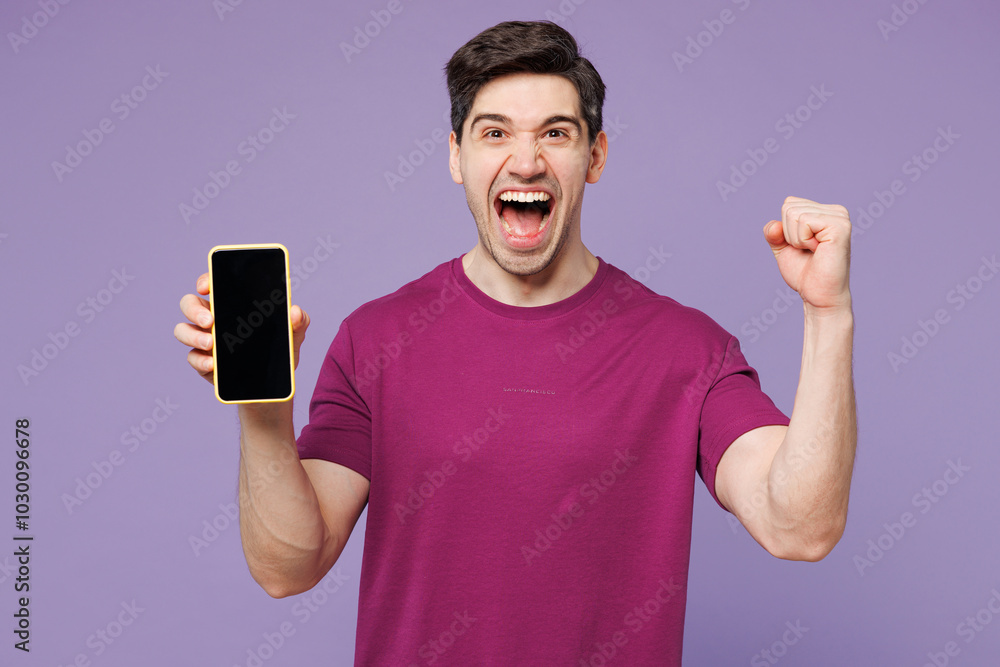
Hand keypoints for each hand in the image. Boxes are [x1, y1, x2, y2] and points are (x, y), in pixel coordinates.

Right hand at [174, 273, 310, 382]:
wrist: (274, 385)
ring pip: (183, 331)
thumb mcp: (294, 334)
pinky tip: (212, 364)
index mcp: (232, 304)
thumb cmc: (280, 350)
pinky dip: (200, 361)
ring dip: (193, 336)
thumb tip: (295, 311)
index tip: (206, 286)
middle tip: (210, 321)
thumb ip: (298, 321)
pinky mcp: (204, 363)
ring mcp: (205, 341)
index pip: (212, 285)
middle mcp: (213, 319)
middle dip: (194, 310)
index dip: (205, 281)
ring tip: (211, 345)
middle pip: (189, 304)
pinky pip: (193, 358)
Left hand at [764, 196, 851, 313]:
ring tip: (814, 251)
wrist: (817, 295)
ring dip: (796, 239)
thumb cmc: (804, 273)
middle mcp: (837, 211)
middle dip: (789, 234)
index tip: (802, 246)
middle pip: (789, 206)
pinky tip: (818, 250)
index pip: (789, 203)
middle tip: (808, 250)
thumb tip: (774, 225)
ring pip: (794, 214)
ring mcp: (840, 217)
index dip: (785, 229)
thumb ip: (774, 232)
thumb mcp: (783, 247)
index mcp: (826, 212)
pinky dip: (802, 240)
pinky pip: (804, 221)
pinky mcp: (840, 226)